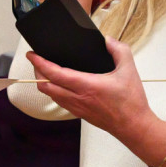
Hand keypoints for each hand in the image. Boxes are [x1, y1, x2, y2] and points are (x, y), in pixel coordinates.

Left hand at [25, 37, 156, 148]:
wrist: (133, 125)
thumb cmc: (131, 102)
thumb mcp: (129, 70)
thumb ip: (119, 50)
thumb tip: (108, 41)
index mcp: (86, 86)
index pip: (54, 74)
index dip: (40, 63)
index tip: (32, 55)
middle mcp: (77, 98)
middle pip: (45, 86)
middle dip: (37, 72)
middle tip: (37, 61)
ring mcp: (77, 107)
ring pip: (50, 95)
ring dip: (44, 83)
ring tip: (45, 72)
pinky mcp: (79, 114)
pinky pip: (59, 102)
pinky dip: (54, 92)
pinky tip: (60, 86)